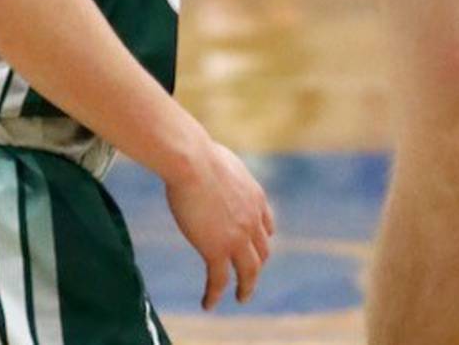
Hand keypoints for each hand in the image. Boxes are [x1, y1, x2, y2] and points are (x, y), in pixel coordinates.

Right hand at [165, 133, 275, 307]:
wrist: (191, 161)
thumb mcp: (221, 162)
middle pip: (262, 252)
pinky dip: (215, 295)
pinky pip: (219, 280)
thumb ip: (222, 173)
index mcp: (255, 196)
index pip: (266, 225)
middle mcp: (253, 219)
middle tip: (249, 277)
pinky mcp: (217, 250)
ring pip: (249, 272)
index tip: (258, 246)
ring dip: (246, 288)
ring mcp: (237, 237)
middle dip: (257, 265)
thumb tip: (208, 164)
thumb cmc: (197, 154)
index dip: (262, 238)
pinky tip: (208, 304)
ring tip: (241, 297)